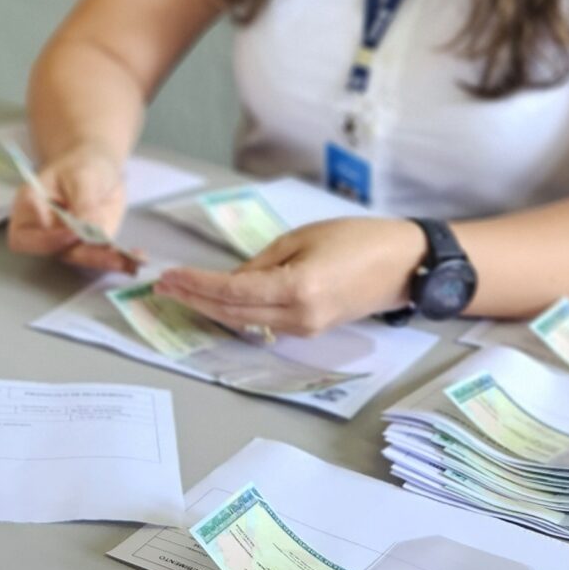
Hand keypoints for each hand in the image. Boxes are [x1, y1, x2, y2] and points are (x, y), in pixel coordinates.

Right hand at [4, 148, 138, 272]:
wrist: (95, 165)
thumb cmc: (79, 163)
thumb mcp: (81, 175)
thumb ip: (84, 203)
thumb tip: (89, 230)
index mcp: (30, 210)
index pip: (26, 238)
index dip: (47, 242)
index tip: (73, 234)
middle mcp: (46, 232)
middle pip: (58, 253)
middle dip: (86, 255)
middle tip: (111, 251)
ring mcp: (68, 242)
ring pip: (83, 258)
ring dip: (106, 261)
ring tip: (131, 260)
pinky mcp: (90, 246)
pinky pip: (102, 256)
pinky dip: (120, 259)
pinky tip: (136, 258)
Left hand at [152, 216, 423, 335]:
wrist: (404, 265)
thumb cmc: (358, 240)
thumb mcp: (302, 238)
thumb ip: (262, 263)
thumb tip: (228, 282)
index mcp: (297, 290)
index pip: (233, 292)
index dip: (197, 285)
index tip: (170, 275)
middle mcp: (299, 318)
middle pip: (233, 314)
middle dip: (195, 299)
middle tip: (164, 286)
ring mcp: (306, 330)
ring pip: (246, 323)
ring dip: (211, 308)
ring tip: (181, 292)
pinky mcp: (311, 331)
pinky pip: (264, 323)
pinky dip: (236, 313)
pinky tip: (215, 300)